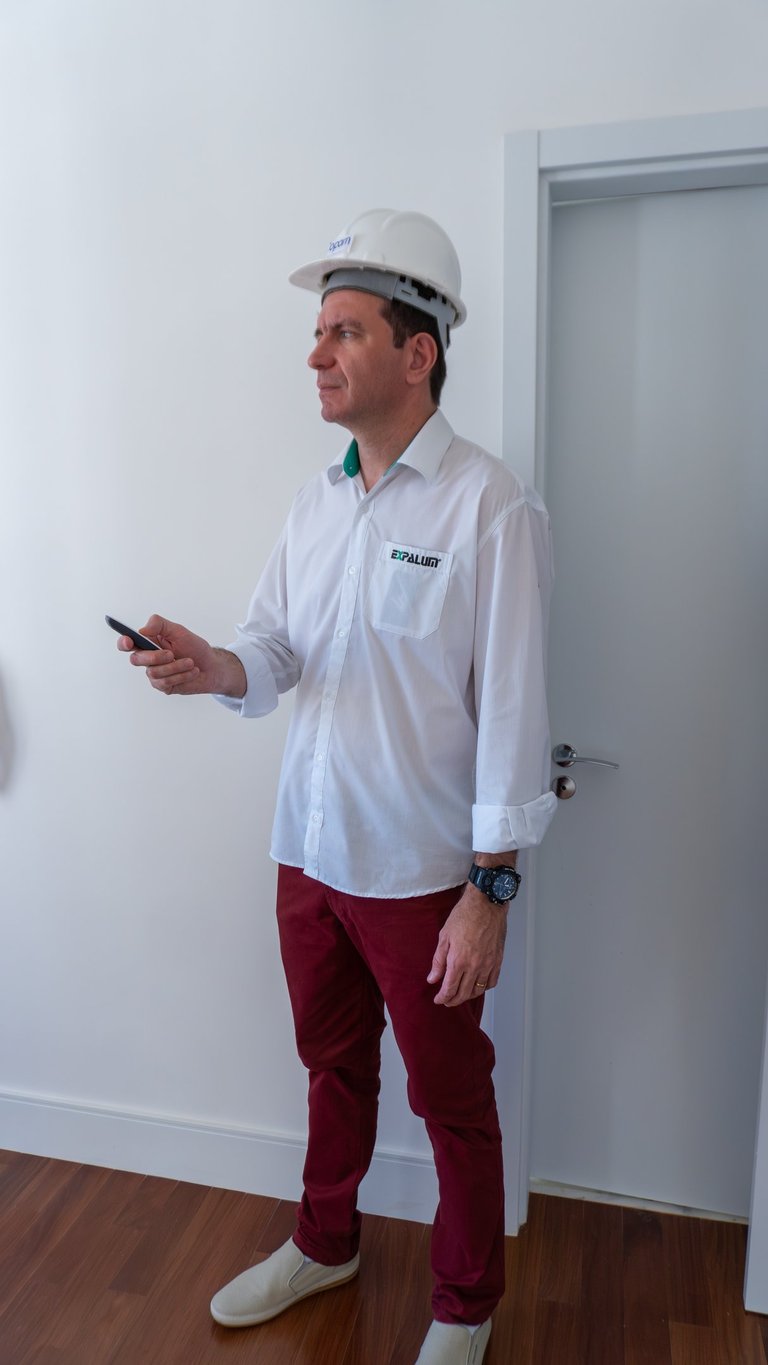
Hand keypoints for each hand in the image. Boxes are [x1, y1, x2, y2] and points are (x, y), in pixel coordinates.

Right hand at [116, 614, 244, 697]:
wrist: (211, 666)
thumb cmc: (194, 648)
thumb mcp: (179, 631)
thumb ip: (159, 625)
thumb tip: (142, 630)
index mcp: (148, 643)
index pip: (128, 643)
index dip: (124, 643)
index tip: (129, 641)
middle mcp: (148, 659)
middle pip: (136, 660)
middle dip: (155, 657)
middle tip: (172, 654)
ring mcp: (154, 674)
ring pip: (154, 672)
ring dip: (176, 667)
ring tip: (190, 662)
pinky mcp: (163, 686)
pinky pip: (165, 683)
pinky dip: (182, 675)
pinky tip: (192, 671)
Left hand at [427, 883, 507, 1007]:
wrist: (486, 904)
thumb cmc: (464, 916)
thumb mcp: (444, 937)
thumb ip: (438, 961)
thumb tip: (432, 979)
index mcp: (458, 961)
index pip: (449, 989)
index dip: (442, 998)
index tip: (438, 999)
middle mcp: (474, 967)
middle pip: (463, 994)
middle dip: (453, 1000)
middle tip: (447, 1000)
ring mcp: (488, 965)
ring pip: (478, 991)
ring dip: (468, 996)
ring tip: (461, 994)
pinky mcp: (497, 960)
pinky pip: (491, 982)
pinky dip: (483, 988)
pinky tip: (477, 985)